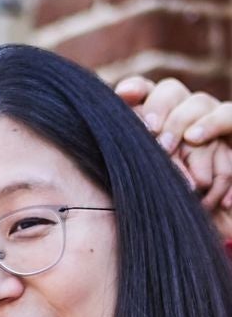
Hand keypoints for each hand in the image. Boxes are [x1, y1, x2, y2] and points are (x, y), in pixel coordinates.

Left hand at [118, 75, 231, 222]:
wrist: (207, 226)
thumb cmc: (169, 210)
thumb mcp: (144, 190)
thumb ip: (129, 168)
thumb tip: (97, 152)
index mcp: (157, 123)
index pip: (144, 93)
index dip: (134, 89)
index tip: (122, 95)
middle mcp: (183, 115)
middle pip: (170, 90)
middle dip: (159, 108)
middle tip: (151, 134)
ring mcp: (212, 121)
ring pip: (199, 102)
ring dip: (182, 121)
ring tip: (173, 144)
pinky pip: (230, 116)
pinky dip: (214, 124)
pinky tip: (196, 138)